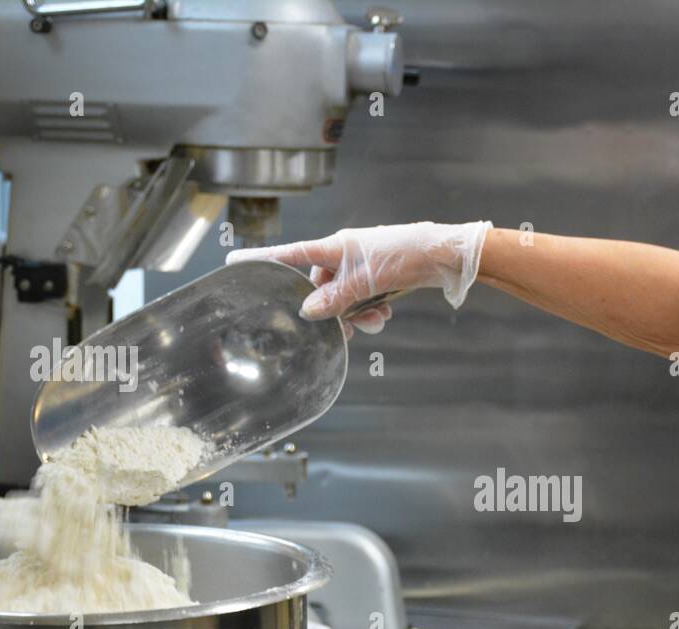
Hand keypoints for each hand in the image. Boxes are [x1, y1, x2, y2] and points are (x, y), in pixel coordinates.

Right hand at [225, 220, 493, 337]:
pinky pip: (362, 298)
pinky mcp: (378, 276)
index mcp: (334, 247)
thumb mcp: (367, 280)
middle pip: (320, 287)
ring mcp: (361, 265)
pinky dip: (370, 310)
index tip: (234, 260)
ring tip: (376, 322)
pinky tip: (384, 316)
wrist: (444, 254)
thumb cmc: (405, 255)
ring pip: (344, 297)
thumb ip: (335, 298)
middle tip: (346, 330)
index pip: (290, 254)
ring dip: (356, 314)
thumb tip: (308, 311)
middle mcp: (344, 255)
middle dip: (332, 311)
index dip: (263, 259)